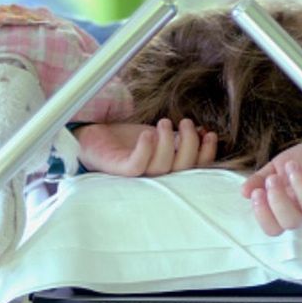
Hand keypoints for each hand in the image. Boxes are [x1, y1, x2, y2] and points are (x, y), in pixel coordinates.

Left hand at [75, 118, 216, 175]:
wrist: (93, 135)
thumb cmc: (127, 140)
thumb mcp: (159, 136)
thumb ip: (179, 138)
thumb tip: (203, 132)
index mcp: (167, 173)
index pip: (193, 170)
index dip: (205, 154)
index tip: (209, 134)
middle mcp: (153, 179)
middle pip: (181, 170)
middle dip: (189, 145)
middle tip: (185, 123)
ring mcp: (135, 177)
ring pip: (161, 168)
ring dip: (168, 143)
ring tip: (164, 123)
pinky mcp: (118, 170)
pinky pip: (136, 166)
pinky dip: (145, 150)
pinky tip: (147, 134)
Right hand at [241, 136, 301, 235]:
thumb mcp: (276, 168)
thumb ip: (260, 179)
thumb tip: (244, 192)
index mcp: (288, 207)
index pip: (274, 227)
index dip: (263, 215)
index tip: (256, 193)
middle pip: (291, 223)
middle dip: (278, 201)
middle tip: (273, 179)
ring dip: (298, 185)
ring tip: (292, 166)